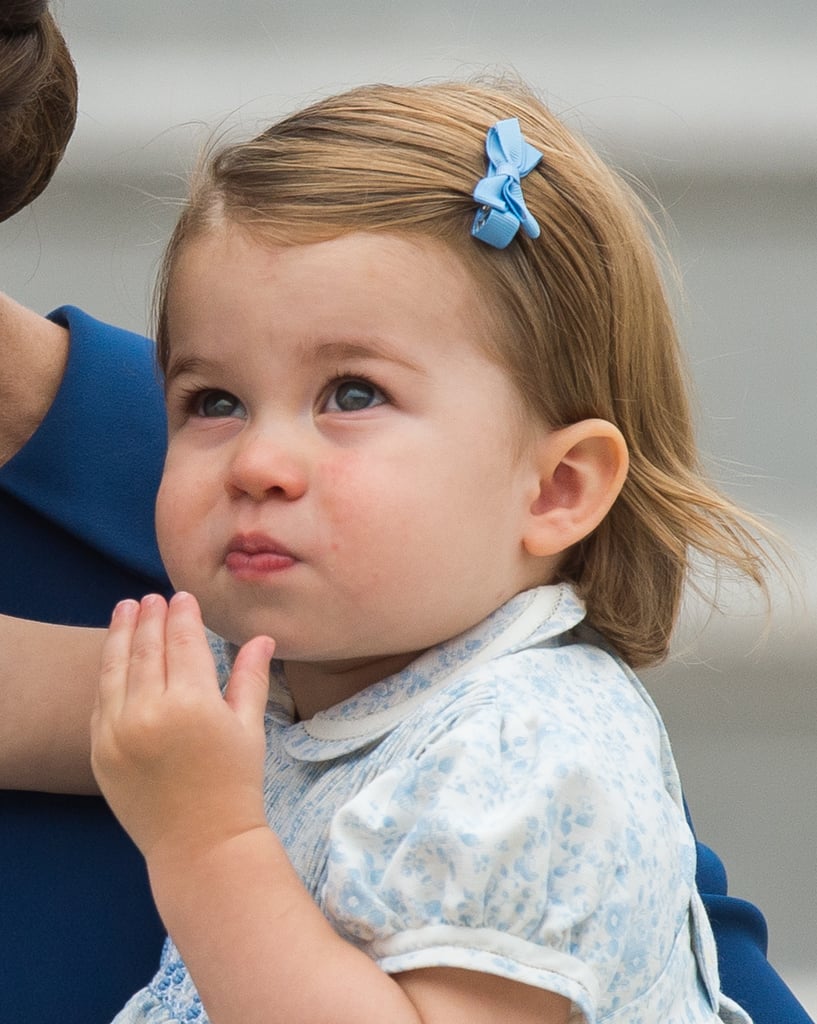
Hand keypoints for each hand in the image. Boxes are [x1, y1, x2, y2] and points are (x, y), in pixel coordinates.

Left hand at [91, 591, 274, 867]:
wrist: (201, 844)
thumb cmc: (235, 784)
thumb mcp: (249, 728)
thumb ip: (251, 677)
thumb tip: (262, 637)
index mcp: (193, 703)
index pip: (183, 641)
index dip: (182, 615)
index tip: (182, 598)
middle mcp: (150, 712)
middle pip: (146, 649)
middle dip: (149, 618)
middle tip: (151, 598)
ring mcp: (119, 732)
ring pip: (116, 669)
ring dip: (120, 634)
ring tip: (125, 609)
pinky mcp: (101, 751)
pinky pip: (101, 702)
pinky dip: (108, 674)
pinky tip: (115, 657)